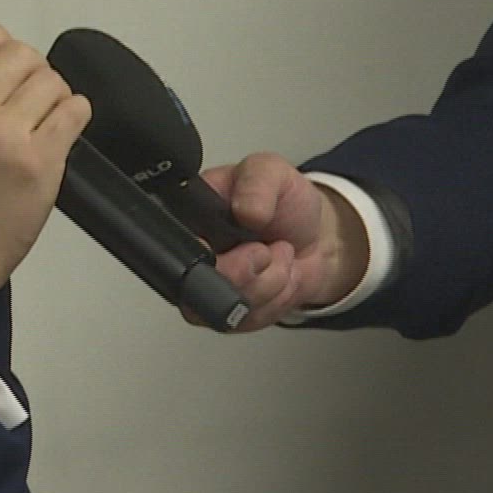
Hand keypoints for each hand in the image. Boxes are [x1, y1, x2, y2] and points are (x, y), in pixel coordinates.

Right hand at [0, 23, 92, 331]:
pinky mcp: (41, 162)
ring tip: (43, 123)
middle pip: (22, 55)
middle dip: (32, 73)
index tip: (4, 59)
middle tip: (28, 101)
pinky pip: (75, 110)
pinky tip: (60, 133)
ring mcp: (8, 136)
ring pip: (53, 81)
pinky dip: (74, 115)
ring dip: (55, 97)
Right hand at [194, 152, 368, 331]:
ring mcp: (210, 287)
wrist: (317, 239)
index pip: (174, 245)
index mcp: (189, 217)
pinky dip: (273, 302)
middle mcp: (194, 255)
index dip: (204, 252)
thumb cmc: (286, 205)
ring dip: (266, 285)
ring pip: (223, 308)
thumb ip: (257, 182)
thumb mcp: (272, 172)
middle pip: (194, 286)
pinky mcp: (230, 314)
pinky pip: (245, 320)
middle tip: (263, 250)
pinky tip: (278, 280)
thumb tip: (242, 210)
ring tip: (275, 258)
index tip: (236, 244)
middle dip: (243, 273)